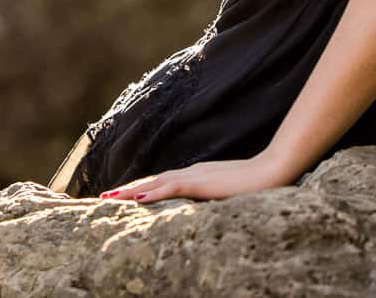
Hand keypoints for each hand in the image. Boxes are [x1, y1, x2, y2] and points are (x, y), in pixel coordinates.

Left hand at [97, 156, 286, 203]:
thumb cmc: (256, 183)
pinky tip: (138, 198)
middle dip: (127, 189)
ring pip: (156, 182)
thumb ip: (213, 194)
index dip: (140, 188)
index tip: (120, 195)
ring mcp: (196, 175)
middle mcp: (191, 172)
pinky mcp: (202, 182)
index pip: (161, 182)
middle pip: (152, 180)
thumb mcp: (228, 191)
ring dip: (131, 190)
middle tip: (102, 196)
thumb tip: (201, 203)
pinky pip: (173, 187)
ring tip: (109, 197)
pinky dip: (154, 191)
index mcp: (196, 175)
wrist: (273, 171)